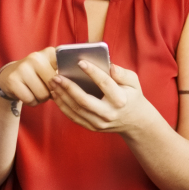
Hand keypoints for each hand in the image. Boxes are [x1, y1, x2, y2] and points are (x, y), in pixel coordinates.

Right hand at [0, 49, 60, 106]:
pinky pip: (30, 100)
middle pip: (54, 85)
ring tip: (34, 91)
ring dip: (41, 99)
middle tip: (43, 87)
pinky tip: (27, 94)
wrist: (10, 76)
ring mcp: (23, 67)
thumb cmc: (36, 76)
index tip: (62, 80)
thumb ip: (63, 75)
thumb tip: (70, 86)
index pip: (65, 66)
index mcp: (49, 53)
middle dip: (51, 92)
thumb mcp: (50, 71)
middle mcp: (36, 57)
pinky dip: (31, 102)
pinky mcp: (13, 79)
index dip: (66, 79)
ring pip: (43, 94)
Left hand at [49, 60, 163, 135]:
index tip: (80, 62)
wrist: (135, 121)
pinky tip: (56, 94)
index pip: (105, 84)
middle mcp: (109, 113)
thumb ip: (122, 73)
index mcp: (120, 100)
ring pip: (76, 110)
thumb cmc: (131, 96)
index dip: (92, 72)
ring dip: (62, 96)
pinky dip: (63, 106)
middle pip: (85, 101)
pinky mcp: (93, 127)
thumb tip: (110, 66)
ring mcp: (100, 123)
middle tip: (56, 76)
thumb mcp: (134, 82)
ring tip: (53, 82)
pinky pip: (74, 117)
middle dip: (69, 88)